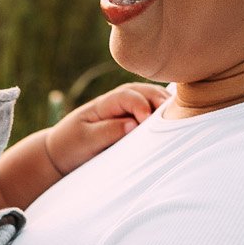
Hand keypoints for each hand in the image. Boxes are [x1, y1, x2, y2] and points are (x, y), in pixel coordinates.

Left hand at [44, 79, 168, 175]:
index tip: (147, 122)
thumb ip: (108, 131)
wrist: (61, 152)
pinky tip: (177, 122)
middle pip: (147, 92)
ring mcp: (128, 108)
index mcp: (106, 102)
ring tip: (181, 118)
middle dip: (161, 101)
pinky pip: (153, 112)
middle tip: (175, 116)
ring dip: (167, 106)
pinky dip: (166, 114)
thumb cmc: (71, 145)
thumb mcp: (85, 140)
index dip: (141, 106)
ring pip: (153, 99)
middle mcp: (120, 100)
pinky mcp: (134, 119)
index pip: (130, 96)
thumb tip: (133, 124)